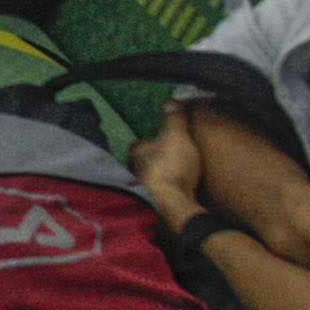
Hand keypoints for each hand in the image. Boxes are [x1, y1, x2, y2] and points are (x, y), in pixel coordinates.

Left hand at [132, 100, 207, 228]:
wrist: (170, 208)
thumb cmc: (172, 167)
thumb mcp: (177, 137)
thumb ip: (173, 120)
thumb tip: (169, 100)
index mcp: (137, 153)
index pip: (139, 144)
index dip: (149, 142)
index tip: (160, 142)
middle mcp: (133, 172)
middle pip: (141, 164)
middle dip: (151, 163)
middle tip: (166, 161)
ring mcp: (139, 192)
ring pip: (146, 182)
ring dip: (155, 180)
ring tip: (171, 180)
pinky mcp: (148, 209)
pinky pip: (154, 198)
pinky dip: (160, 196)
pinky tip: (171, 198)